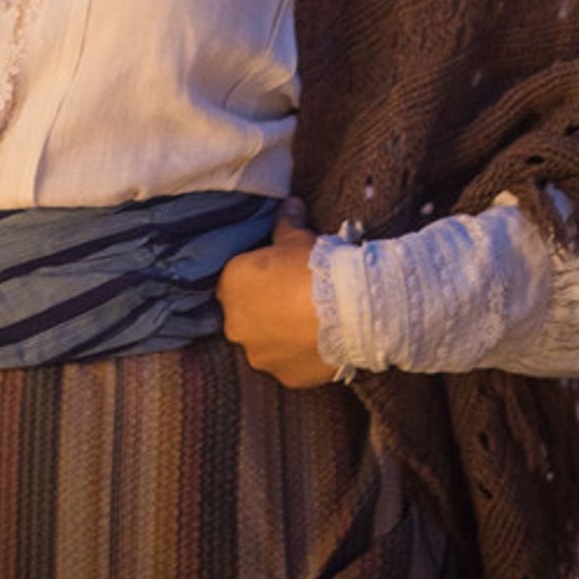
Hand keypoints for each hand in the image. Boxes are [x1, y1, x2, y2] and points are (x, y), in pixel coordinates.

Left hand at [216, 198, 335, 388]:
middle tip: (292, 299)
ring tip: (308, 323)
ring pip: (263, 343)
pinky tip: (317, 343)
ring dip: (278, 335)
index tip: (276, 275)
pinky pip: (287, 364)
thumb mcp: (297, 236)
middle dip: (262, 309)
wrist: (348, 308)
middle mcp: (234, 323)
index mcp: (230, 285)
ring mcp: (258, 354)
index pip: (233, 282)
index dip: (255, 278)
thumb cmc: (314, 265)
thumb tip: (289, 202)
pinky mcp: (283, 376)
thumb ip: (286, 221)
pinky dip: (297, 355)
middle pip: (244, 315)